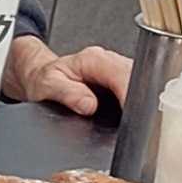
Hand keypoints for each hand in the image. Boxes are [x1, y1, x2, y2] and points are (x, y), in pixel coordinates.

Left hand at [9, 36, 133, 118]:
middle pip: (137, 77)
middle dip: (140, 100)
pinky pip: (135, 89)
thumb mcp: (48, 85)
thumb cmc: (44, 79)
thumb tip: (88, 105)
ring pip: (140, 83)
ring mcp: (116, 70)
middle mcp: (108, 61)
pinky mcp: (120, 81)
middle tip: (135, 123)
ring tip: (135, 122)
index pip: (122, 74)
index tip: (129, 114)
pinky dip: (136, 103)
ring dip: (140, 101)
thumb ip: (68, 94)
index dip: (128, 94)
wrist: (41, 77)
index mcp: (93, 59)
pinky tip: (131, 117)